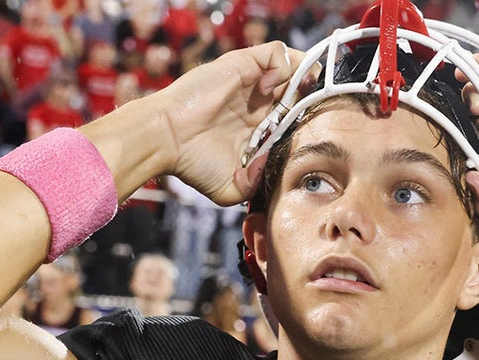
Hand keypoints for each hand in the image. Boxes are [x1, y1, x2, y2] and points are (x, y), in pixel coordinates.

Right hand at [153, 42, 305, 205]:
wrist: (166, 140)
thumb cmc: (191, 163)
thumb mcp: (230, 188)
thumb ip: (256, 184)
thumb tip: (270, 165)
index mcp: (259, 128)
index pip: (297, 116)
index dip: (309, 121)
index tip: (310, 134)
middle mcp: (258, 102)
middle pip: (301, 89)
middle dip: (312, 100)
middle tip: (308, 115)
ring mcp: (252, 82)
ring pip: (295, 66)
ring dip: (302, 80)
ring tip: (291, 101)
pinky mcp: (244, 64)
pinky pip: (278, 53)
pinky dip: (282, 68)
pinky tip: (268, 90)